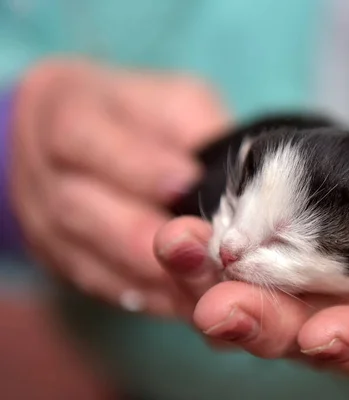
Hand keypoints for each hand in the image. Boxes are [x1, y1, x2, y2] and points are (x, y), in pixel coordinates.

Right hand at [9, 58, 228, 316]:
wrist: (81, 143)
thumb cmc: (140, 116)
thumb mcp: (170, 100)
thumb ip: (193, 128)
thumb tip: (237, 175)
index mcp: (66, 116)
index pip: (83, 141)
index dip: (137, 166)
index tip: (188, 181)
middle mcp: (45, 175)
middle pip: (79, 211)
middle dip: (147, 238)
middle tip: (207, 250)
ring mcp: (47, 227)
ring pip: (91, 261)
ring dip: (153, 279)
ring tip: (208, 284)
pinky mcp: (67, 263)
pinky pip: (105, 288)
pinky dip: (150, 298)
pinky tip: (189, 303)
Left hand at [154, 135, 348, 379]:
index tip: (331, 334)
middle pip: (308, 338)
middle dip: (267, 326)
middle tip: (222, 311)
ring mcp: (301, 303)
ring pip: (254, 310)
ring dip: (211, 289)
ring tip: (178, 254)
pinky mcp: (262, 276)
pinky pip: (225, 276)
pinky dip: (197, 262)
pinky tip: (172, 240)